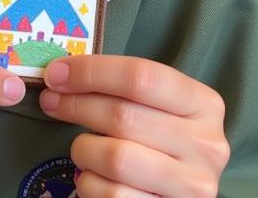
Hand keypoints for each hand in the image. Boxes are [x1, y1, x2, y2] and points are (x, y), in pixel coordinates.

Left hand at [39, 55, 228, 197]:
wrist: (176, 195)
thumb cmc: (158, 141)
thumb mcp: (154, 108)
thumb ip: (121, 88)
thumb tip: (60, 73)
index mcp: (204, 104)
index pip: (140, 77)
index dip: (91, 72)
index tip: (56, 73)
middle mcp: (207, 145)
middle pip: (123, 115)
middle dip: (76, 105)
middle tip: (50, 102)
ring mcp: (193, 186)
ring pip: (115, 158)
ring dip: (83, 149)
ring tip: (81, 148)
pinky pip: (113, 195)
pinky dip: (89, 184)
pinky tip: (93, 177)